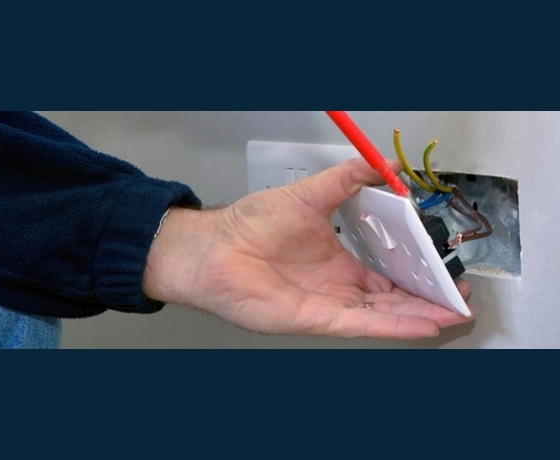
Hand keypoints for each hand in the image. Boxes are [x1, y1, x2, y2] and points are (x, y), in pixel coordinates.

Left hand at [143, 158, 474, 339]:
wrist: (214, 247)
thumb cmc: (250, 223)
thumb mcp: (309, 194)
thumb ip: (347, 178)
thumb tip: (384, 165)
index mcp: (338, 259)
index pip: (387, 272)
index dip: (415, 271)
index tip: (442, 265)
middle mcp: (336, 285)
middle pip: (392, 297)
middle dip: (426, 297)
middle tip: (458, 294)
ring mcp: (328, 304)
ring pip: (383, 314)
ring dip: (419, 314)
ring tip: (453, 311)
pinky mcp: (316, 319)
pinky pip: (362, 325)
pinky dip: (394, 325)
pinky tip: (423, 323)